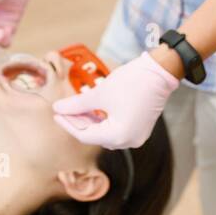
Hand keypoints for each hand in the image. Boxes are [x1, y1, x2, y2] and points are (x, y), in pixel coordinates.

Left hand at [52, 51, 180, 148]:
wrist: (159, 72)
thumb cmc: (131, 82)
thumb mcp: (99, 93)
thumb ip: (76, 104)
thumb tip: (57, 109)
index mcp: (118, 136)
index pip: (85, 136)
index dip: (68, 124)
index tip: (56, 114)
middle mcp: (128, 142)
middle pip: (95, 136)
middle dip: (78, 122)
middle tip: (63, 110)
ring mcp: (136, 137)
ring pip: (105, 133)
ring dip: (90, 121)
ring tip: (76, 108)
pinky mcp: (139, 129)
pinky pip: (116, 129)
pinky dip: (103, 121)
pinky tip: (91, 110)